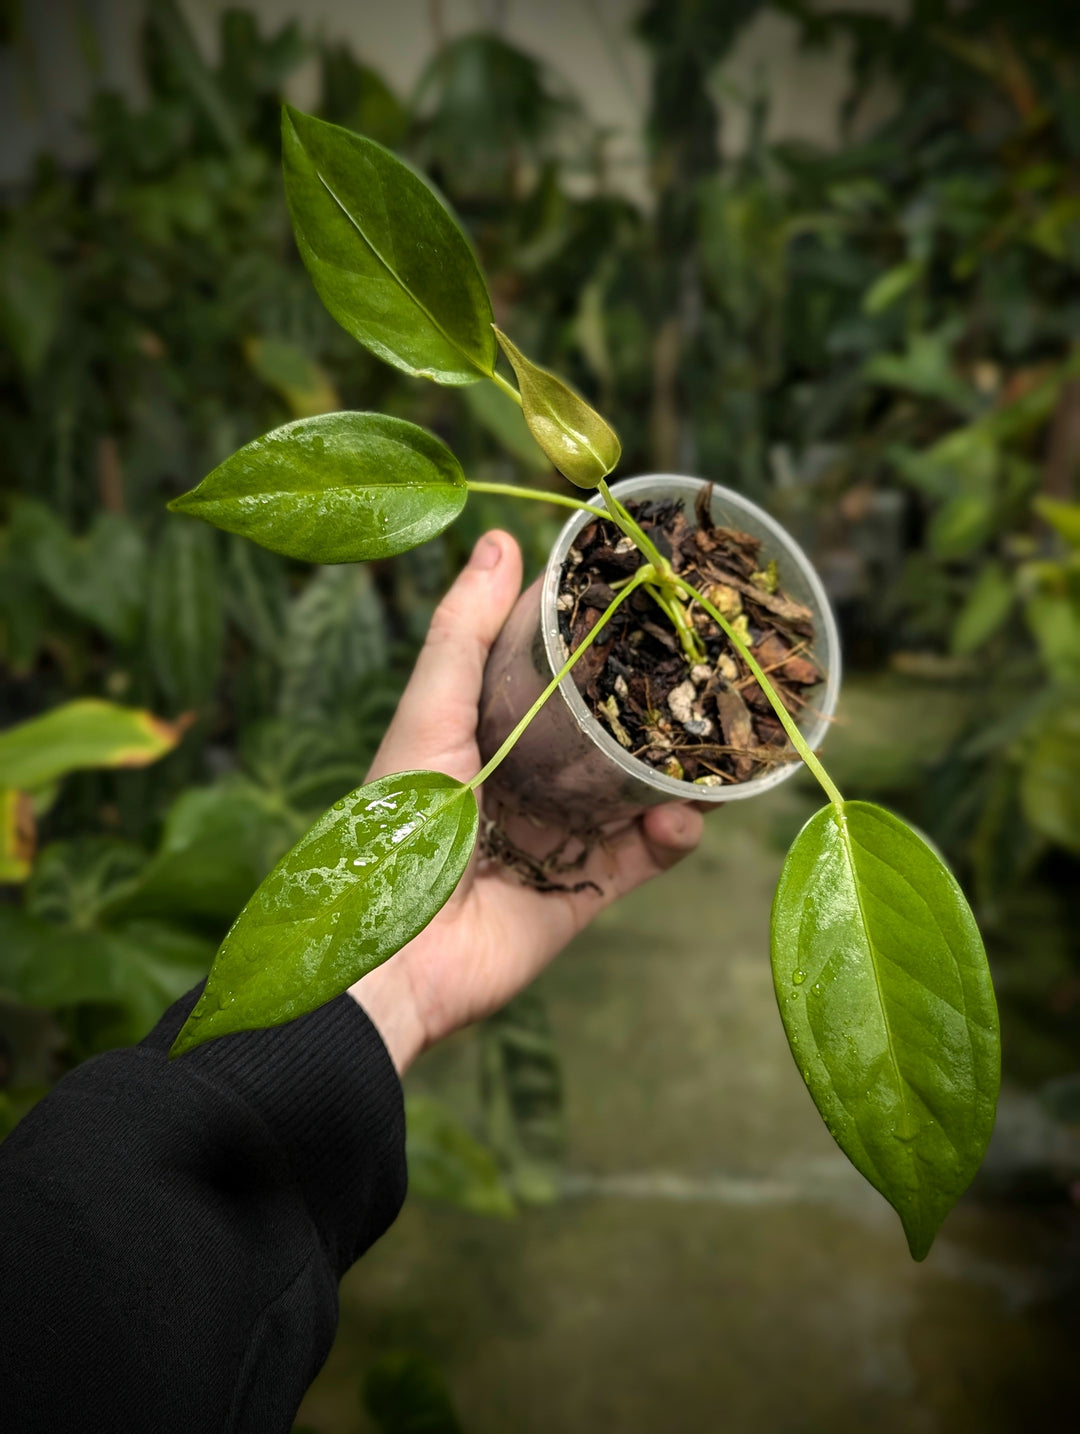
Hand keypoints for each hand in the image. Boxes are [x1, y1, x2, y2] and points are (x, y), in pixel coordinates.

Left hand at [350, 530, 702, 1071]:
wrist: (394, 957)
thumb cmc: (397, 823)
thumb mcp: (430, 712)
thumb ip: (463, 632)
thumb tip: (502, 537)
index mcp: (488, 736)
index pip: (558, 678)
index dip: (605, 644)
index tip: (653, 604)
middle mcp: (529, 783)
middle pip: (608, 734)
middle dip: (659, 706)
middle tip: (710, 670)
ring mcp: (560, 839)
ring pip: (639, 792)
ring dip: (682, 768)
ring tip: (720, 737)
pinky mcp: (584, 894)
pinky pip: (645, 857)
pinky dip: (674, 835)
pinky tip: (687, 812)